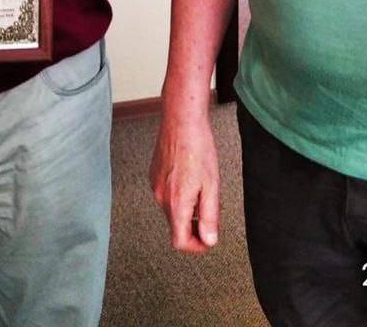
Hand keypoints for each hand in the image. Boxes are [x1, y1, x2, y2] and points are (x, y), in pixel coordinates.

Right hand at [150, 113, 220, 252]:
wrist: (181, 120)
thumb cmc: (198, 147)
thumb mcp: (212, 185)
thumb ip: (210, 216)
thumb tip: (209, 239)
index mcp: (176, 203)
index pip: (179, 241)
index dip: (196, 246)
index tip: (207, 239)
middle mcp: (161, 197)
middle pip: (177, 225)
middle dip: (195, 223)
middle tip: (211, 208)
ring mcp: (155, 185)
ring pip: (172, 208)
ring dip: (188, 207)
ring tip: (203, 187)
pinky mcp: (154, 174)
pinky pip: (167, 193)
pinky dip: (180, 193)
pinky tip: (191, 176)